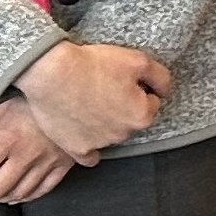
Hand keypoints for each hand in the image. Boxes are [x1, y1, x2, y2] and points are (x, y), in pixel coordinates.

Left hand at [0, 98, 80, 206]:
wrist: (75, 90)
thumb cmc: (35, 95)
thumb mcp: (0, 106)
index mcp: (7, 138)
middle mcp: (26, 155)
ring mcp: (46, 162)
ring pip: (15, 194)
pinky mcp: (62, 165)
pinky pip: (41, 190)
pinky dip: (23, 197)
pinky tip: (12, 196)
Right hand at [18, 39, 171, 159]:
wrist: (51, 73)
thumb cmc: (94, 65)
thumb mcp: (138, 60)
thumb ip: (160, 78)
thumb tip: (165, 91)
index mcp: (142, 116)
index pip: (151, 102)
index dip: (138, 87)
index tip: (122, 79)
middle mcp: (123, 135)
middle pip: (130, 119)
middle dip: (123, 106)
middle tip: (104, 87)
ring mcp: (99, 145)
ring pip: (111, 134)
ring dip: (105, 122)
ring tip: (87, 100)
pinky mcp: (76, 149)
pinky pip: (90, 155)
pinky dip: (89, 146)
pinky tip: (86, 133)